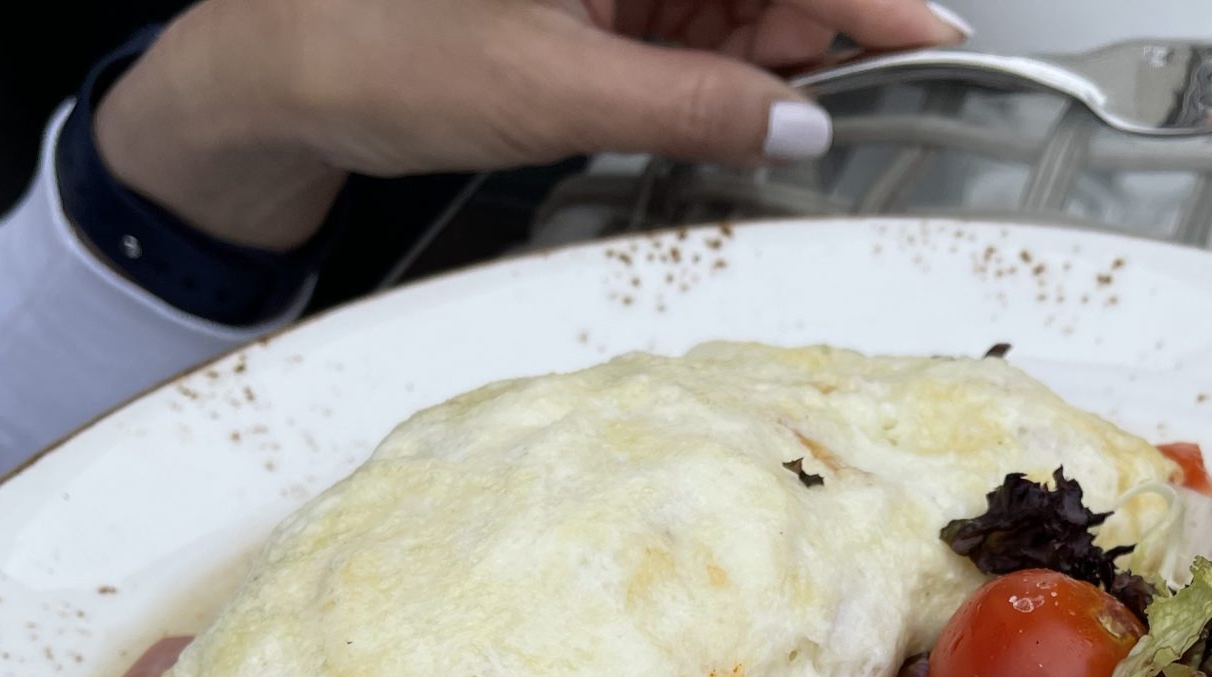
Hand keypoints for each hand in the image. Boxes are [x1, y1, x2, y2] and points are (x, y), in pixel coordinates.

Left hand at [95, 0, 964, 252]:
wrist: (279, 73)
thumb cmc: (377, 45)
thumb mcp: (556, 93)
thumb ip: (692, 109)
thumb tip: (795, 129)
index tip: (931, 35)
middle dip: (830, 32)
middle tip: (890, 97)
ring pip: (735, 12)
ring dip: (780, 66)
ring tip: (816, 122)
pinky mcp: (592, 11)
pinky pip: (689, 40)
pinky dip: (726, 80)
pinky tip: (753, 116)